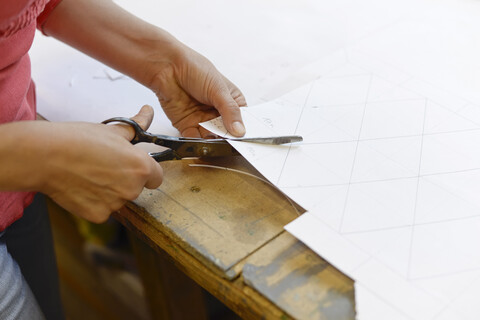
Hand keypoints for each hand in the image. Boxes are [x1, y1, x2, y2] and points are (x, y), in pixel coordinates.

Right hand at [41, 105, 161, 222]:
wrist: (45, 156)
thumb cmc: (78, 140)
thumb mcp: (112, 130)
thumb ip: (136, 126)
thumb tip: (148, 112)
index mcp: (140, 167)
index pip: (157, 177)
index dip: (146, 172)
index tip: (134, 167)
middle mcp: (132, 189)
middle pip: (136, 188)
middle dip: (125, 179)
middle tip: (104, 166)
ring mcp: (116, 204)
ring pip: (119, 199)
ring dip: (109, 190)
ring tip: (89, 174)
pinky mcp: (98, 215)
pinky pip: (103, 209)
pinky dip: (94, 201)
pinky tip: (82, 186)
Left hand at [149, 43, 246, 137]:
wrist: (167, 67)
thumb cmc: (194, 69)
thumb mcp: (218, 89)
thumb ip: (230, 111)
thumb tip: (240, 131)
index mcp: (231, 100)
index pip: (243, 119)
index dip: (244, 129)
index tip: (246, 138)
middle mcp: (218, 112)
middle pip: (227, 132)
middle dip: (228, 138)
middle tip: (229, 142)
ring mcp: (203, 120)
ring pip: (212, 138)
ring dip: (213, 142)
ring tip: (215, 141)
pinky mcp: (187, 126)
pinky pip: (195, 139)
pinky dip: (198, 143)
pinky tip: (201, 143)